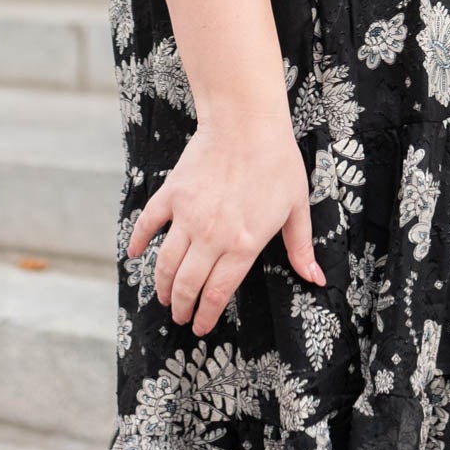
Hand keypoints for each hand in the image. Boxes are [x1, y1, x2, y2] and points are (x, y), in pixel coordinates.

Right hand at [126, 109, 325, 336]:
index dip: (207, 315)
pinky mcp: (172, 194)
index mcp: (243, 244)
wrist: (247, 122)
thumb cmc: (277, 162)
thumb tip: (315, 278)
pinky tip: (134, 254)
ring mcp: (187, 215)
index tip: (200, 327)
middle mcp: (212, 236)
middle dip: (181, 307)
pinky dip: (138, 241)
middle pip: (188, 284)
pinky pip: (148, 223)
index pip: (218, 292)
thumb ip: (300, 247)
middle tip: (179, 316)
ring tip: (163, 297)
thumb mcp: (297, 207)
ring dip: (162, 285)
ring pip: (167, 262)